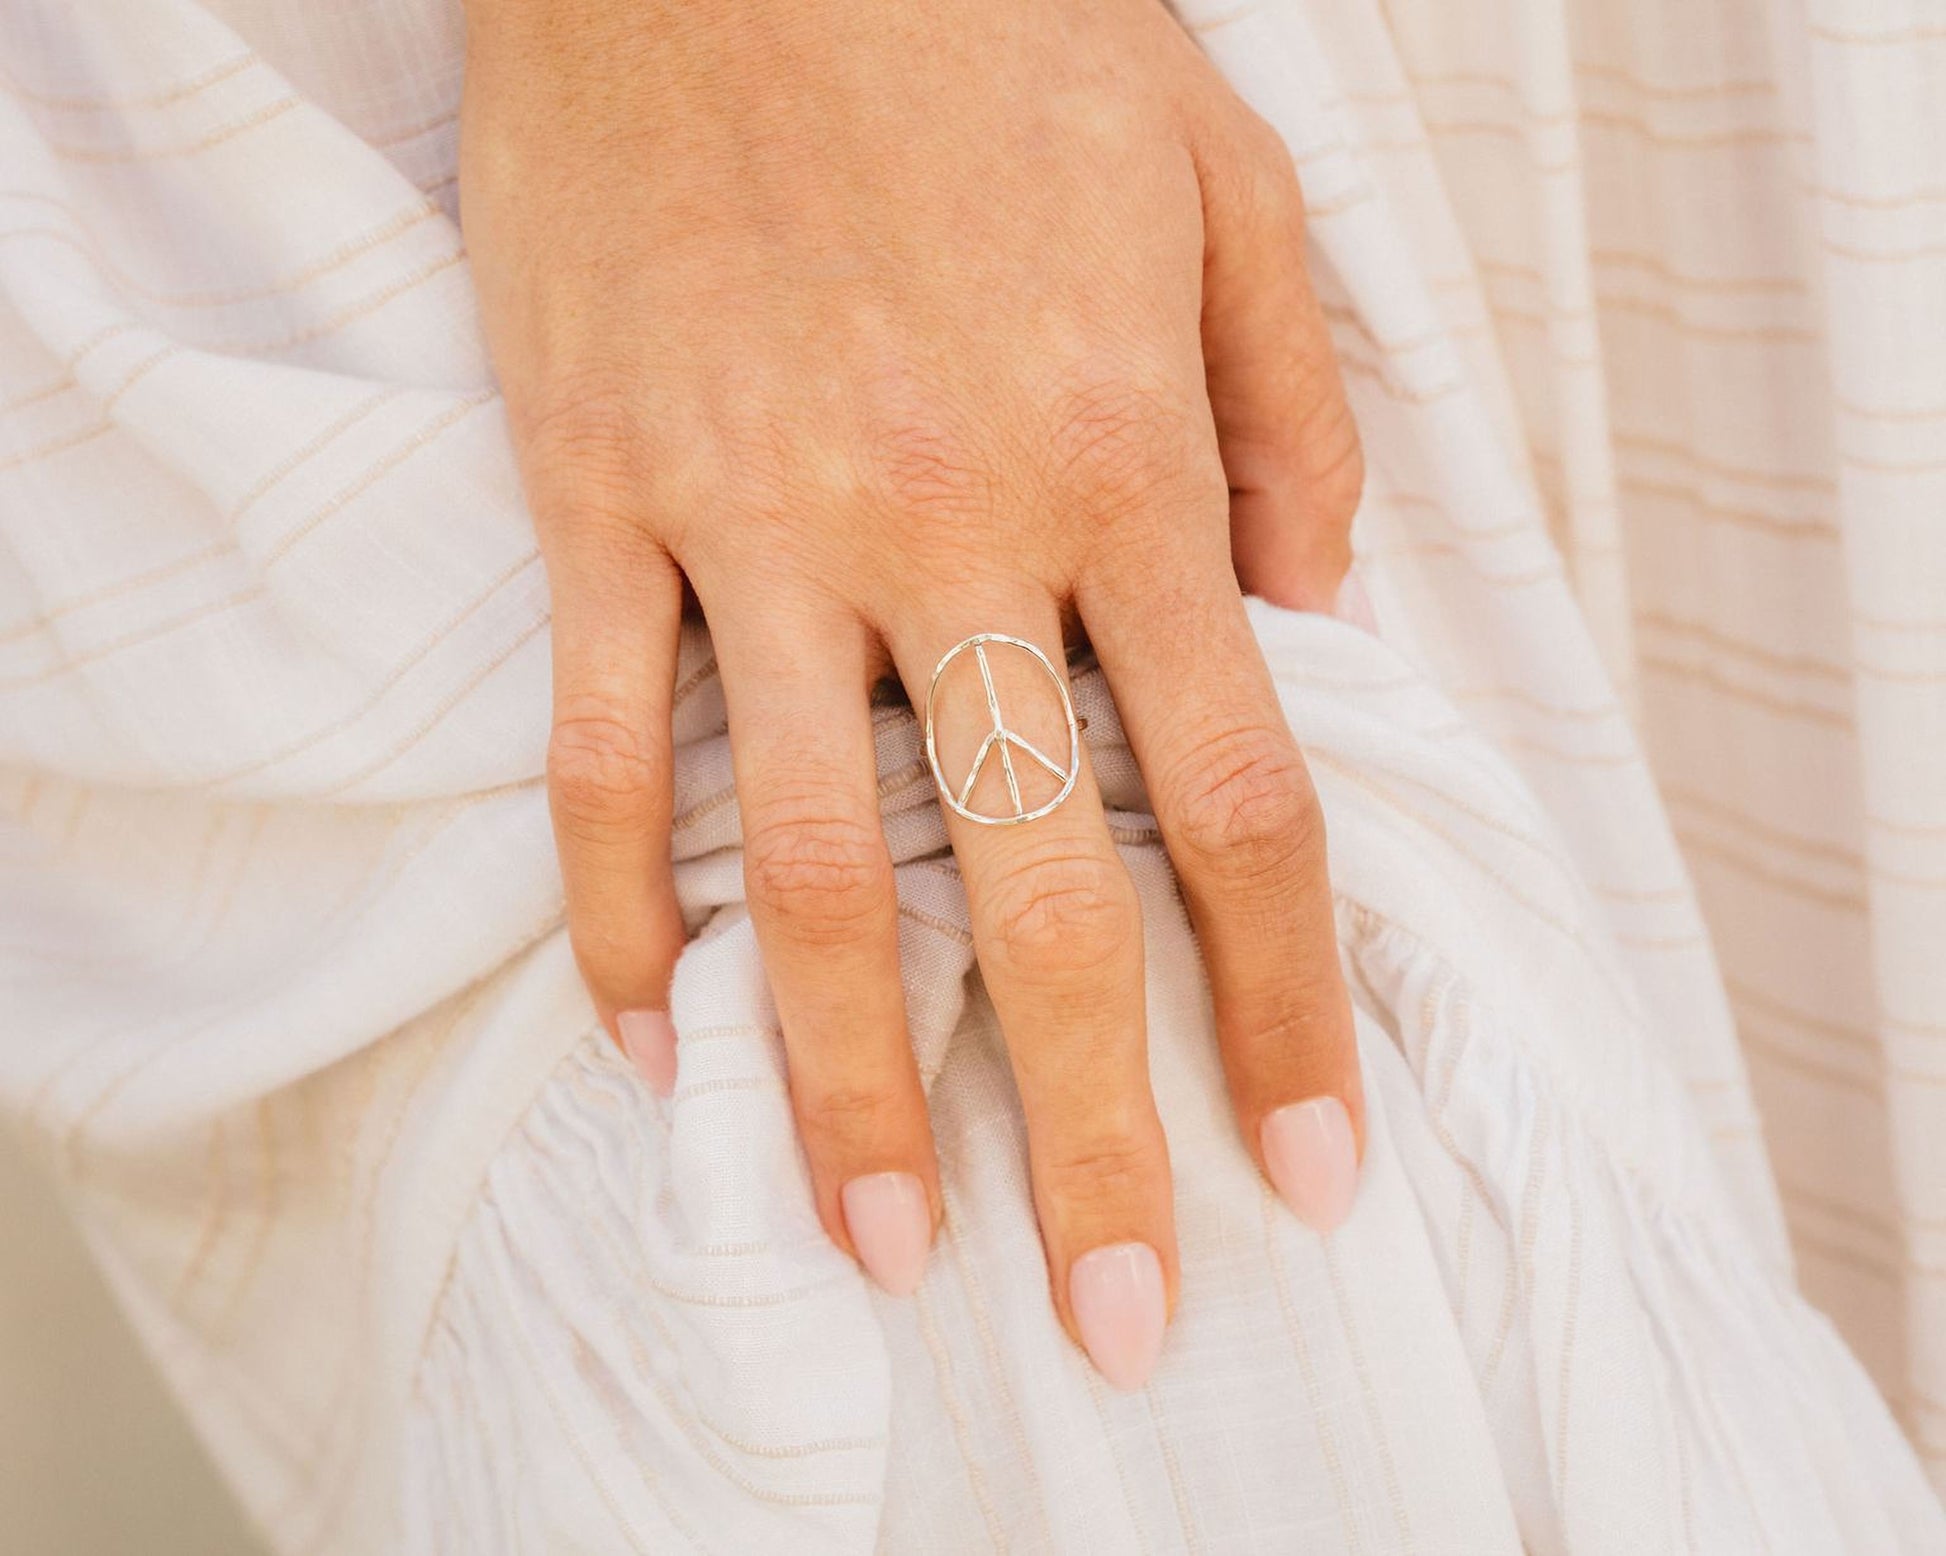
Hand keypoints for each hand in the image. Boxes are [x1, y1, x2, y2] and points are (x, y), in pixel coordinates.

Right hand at [461, 0, 1365, 1389]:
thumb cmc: (989, 20)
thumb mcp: (1220, 177)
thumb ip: (1292, 409)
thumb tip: (1314, 620)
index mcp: (1119, 456)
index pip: (1235, 798)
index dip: (1284, 1004)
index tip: (1304, 1162)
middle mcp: (942, 526)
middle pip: (1032, 886)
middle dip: (1088, 1124)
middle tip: (1122, 1311)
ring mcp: (749, 521)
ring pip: (798, 862)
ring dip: (847, 1079)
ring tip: (886, 1243)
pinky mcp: (595, 492)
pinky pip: (593, 744)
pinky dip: (614, 909)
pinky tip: (653, 1045)